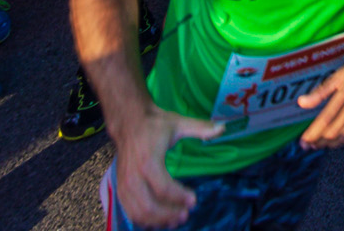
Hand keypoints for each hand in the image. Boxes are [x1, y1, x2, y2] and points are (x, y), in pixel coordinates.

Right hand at [114, 108, 225, 226]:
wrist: (128, 123)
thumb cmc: (155, 124)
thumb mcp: (178, 123)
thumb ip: (200, 128)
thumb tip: (222, 128)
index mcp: (148, 161)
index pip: (163, 188)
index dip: (179, 197)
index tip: (194, 200)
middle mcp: (133, 176)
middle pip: (149, 206)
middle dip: (168, 214)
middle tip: (186, 214)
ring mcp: (124, 184)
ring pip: (138, 213)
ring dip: (157, 221)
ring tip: (175, 220)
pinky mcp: (120, 189)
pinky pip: (130, 211)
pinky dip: (144, 220)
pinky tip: (159, 220)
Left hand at [297, 44, 343, 147]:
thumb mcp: (339, 74)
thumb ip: (320, 90)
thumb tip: (301, 103)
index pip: (326, 118)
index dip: (313, 133)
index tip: (302, 141)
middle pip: (335, 130)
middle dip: (318, 141)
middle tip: (307, 145)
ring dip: (330, 144)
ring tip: (319, 145)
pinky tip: (337, 142)